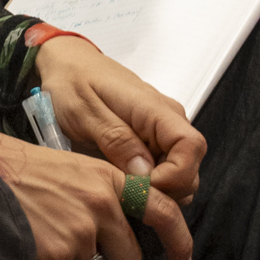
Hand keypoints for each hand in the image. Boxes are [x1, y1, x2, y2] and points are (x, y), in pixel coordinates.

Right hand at [0, 124, 193, 259]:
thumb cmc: (21, 171)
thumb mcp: (74, 168)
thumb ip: (103, 197)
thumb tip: (116, 238)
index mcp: (109, 179)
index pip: (162, 210)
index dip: (179, 240)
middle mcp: (101, 205)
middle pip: (129, 259)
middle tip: (75, 247)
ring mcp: (80, 232)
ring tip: (44, 242)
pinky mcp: (56, 257)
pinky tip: (29, 251)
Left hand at [33, 36, 205, 204]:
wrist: (68, 64)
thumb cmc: (72, 82)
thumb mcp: (84, 111)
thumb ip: (116, 140)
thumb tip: (144, 172)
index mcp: (154, 108)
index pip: (191, 147)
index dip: (175, 176)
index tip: (143, 189)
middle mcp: (167, 119)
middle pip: (191, 167)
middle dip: (165, 190)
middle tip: (128, 195)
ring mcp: (162, 130)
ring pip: (180, 174)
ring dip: (157, 190)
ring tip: (123, 189)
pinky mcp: (152, 139)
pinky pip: (164, 170)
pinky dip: (149, 184)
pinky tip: (123, 182)